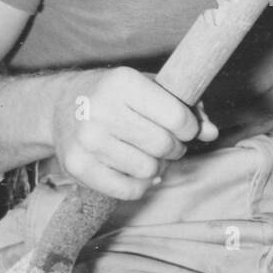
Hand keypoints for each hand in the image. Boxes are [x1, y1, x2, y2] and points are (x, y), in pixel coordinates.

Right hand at [54, 66, 217, 200]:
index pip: (177, 117)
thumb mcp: (149, 88)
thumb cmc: (115, 96)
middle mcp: (101, 109)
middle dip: (174, 148)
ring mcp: (88, 140)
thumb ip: (186, 107)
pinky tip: (136, 171)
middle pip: (163, 146)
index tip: (184, 128)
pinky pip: (128, 190)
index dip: (189, 128)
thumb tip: (211, 133)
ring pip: (148, 171)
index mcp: (122, 82)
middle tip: (167, 144)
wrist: (61, 105)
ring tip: (148, 154)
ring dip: (158, 167)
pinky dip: (141, 186)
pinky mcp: (78, 166)